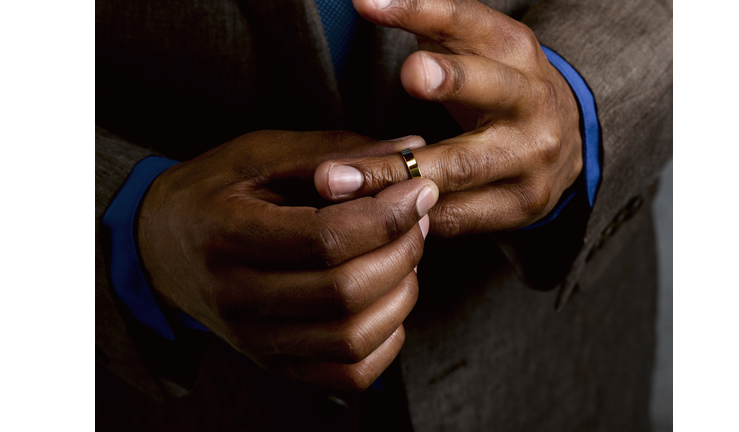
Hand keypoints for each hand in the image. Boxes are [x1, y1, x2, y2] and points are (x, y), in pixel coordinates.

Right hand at [137, 131, 437, 390]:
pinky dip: (385, 341)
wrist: (158, 246)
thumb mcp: (260, 154)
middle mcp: (236, 298)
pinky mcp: (273, 361)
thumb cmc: (212, 192)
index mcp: (227, 236)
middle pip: (344, 291)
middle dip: (402, 251)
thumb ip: (334, 152)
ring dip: (400, 295)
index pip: (325, 239)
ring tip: (405, 257)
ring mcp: (254, 339)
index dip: (386, 216)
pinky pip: (346, 373)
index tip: (418, 191)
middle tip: (416, 220)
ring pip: (351, 338)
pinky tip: (387, 300)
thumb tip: (409, 149)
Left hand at [316, 0, 582, 236]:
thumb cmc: (497, 86)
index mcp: (514, 51)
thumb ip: (429, 22)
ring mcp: (529, 158)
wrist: (565, 141)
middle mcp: (531, 101)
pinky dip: (411, 216)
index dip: (420, 9)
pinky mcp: (520, 205)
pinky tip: (368, 217)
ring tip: (338, 180)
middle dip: (451, 80)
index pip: (467, 21)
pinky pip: (457, 215)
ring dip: (395, 174)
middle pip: (488, 89)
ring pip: (459, 167)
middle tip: (411, 73)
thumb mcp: (475, 46)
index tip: (367, 2)